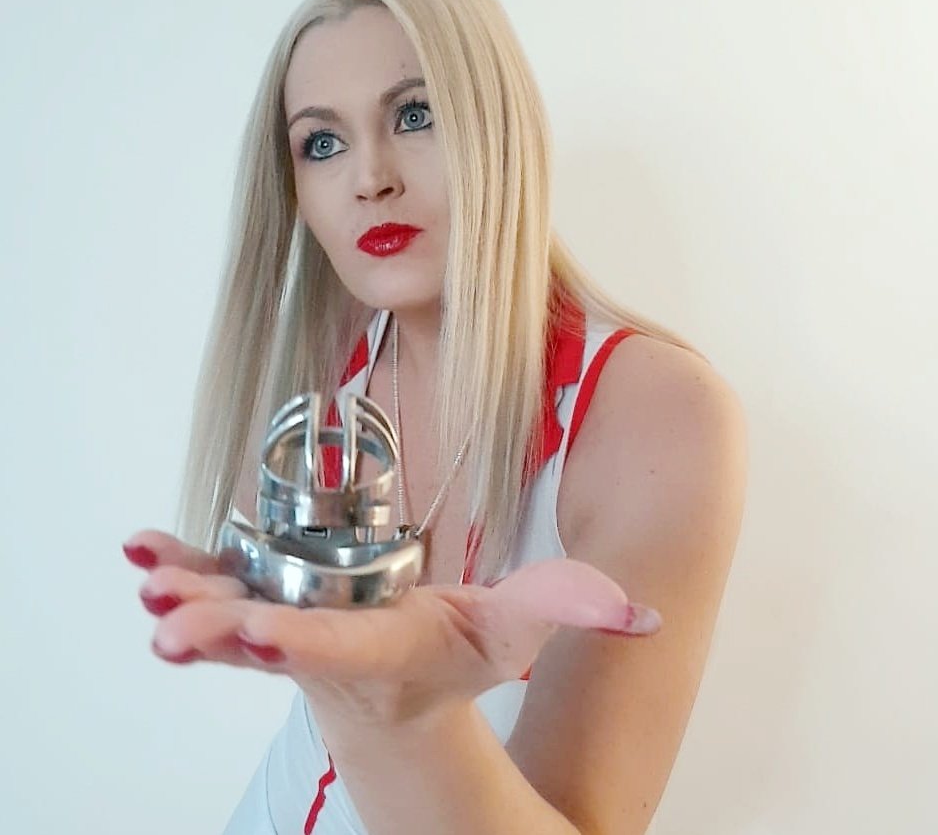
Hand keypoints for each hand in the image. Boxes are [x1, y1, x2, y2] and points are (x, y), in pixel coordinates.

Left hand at [124, 529, 661, 728]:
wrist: (395, 696)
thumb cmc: (452, 661)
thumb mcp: (513, 632)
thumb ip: (568, 609)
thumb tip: (642, 610)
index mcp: (387, 650)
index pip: (344, 649)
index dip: (305, 643)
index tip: (265, 636)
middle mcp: (325, 649)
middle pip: (268, 638)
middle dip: (218, 629)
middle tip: (170, 624)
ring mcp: (285, 630)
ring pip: (228, 616)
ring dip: (186, 598)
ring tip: (147, 578)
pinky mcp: (262, 605)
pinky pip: (217, 587)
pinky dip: (179, 571)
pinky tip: (143, 552)